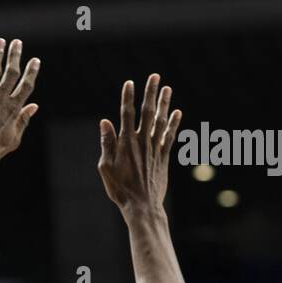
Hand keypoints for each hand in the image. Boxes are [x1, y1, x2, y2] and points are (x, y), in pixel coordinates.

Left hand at [0, 37, 39, 164]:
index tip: (35, 60)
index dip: (31, 71)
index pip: (26, 84)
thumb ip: (23, 121)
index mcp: (13, 108)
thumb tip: (34, 106)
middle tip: (17, 42)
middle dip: (15, 55)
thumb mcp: (13, 139)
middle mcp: (0, 98)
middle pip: (11, 72)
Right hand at [96, 73, 181, 211]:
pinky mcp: (164, 157)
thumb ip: (107, 143)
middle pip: (147, 112)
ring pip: (161, 121)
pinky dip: (173, 124)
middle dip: (151, 93)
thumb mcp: (105, 167)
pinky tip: (177, 112)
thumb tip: (104, 121)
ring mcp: (155, 149)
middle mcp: (142, 142)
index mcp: (126, 143)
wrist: (142, 205)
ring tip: (167, 88)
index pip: (127, 114)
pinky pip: (170, 136)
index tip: (129, 83)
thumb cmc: (120, 189)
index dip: (128, 97)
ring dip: (164, 104)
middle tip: (155, 76)